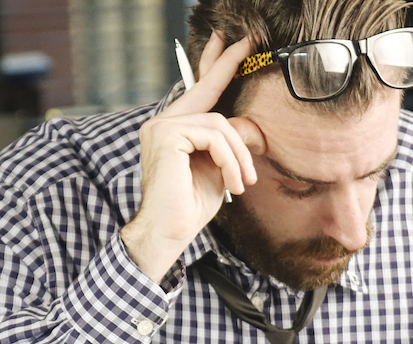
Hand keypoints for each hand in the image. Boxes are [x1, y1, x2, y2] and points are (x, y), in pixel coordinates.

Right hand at [120, 33, 263, 281]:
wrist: (169, 233)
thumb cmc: (190, 207)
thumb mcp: (220, 169)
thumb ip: (230, 144)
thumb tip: (251, 126)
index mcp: (173, 130)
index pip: (197, 92)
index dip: (215, 66)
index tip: (236, 46)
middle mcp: (162, 123)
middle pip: (204, 89)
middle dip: (227, 65)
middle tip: (250, 42)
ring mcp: (161, 127)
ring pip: (218, 123)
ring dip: (240, 154)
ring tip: (244, 182)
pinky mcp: (166, 135)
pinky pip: (214, 136)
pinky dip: (230, 159)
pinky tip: (232, 182)